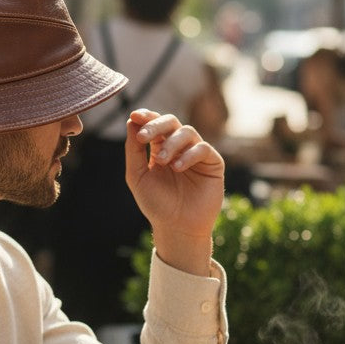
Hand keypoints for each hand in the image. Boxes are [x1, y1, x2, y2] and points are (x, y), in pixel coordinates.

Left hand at [125, 109, 223, 273]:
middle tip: (143, 137)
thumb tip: (131, 121)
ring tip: (162, 162)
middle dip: (156, 126)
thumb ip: (133, 150)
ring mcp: (197, 153)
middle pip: (171, 122)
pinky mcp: (213, 163)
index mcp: (160, 147)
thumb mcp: (137, 176)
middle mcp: (180, 147)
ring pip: (187, 132)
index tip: (134, 116)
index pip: (155, 124)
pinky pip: (203, 148)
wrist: (176, 227)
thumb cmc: (156, 203)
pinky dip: (189, 154)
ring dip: (171, 143)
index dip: (146, 117)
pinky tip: (177, 167)